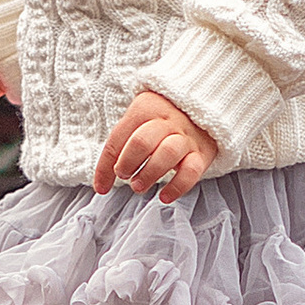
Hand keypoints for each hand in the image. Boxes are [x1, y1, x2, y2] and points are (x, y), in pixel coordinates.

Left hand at [93, 89, 220, 200]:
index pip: (117, 138)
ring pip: (168, 153)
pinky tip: (164, 196)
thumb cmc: (162, 121)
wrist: (202, 108)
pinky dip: (177, 187)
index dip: (105, 167)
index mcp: (145, 107)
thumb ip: (122, 145)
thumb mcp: (139, 122)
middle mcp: (168, 119)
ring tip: (138, 186)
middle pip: (142, 142)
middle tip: (125, 176)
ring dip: (148, 174)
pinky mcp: (203, 152)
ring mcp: (187, 135)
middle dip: (127, 164)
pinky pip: (192, 171)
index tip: (101, 187)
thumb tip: (102, 183)